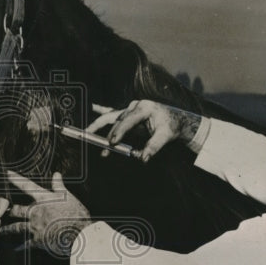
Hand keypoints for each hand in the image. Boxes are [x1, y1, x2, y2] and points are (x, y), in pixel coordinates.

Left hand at [2, 171, 90, 256]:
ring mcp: (35, 226)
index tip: (7, 174)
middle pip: (17, 210)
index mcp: (44, 199)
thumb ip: (59, 186)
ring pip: (17, 227)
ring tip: (1, 230)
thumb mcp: (69, 197)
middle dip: (10, 210)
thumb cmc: (76, 214)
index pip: (28, 186)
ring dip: (8, 229)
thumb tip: (56, 174)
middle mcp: (36, 212)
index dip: (16, 179)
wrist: (77, 233)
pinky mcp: (38, 240)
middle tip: (3, 210)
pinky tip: (16, 248)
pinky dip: (21, 246)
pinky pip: (26, 243)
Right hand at [87, 100, 203, 161]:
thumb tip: (143, 158)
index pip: (127, 121)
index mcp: (144, 108)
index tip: (112, 143)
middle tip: (98, 144)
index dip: (118, 132)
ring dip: (101, 128)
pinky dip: (101, 110)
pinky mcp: (128, 113)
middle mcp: (134, 106)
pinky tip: (92, 107)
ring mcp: (130, 108)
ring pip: (112, 118)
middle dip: (107, 134)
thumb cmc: (171, 126)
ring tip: (89, 135)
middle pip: (116, 120)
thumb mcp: (165, 136)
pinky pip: (112, 112)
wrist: (176, 119)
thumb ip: (154, 146)